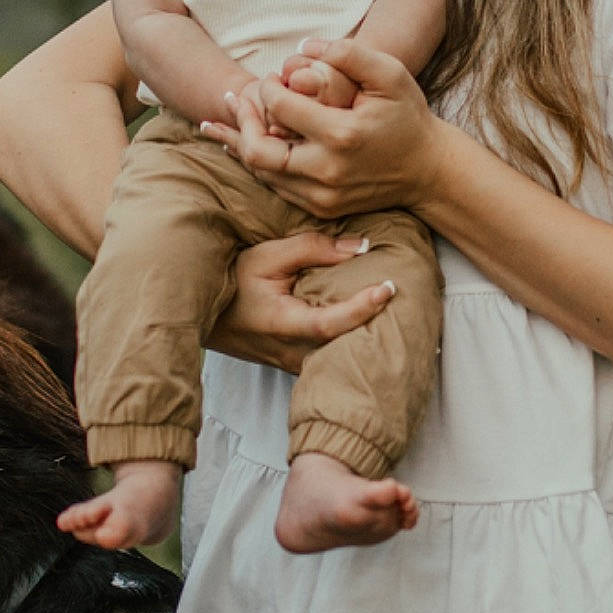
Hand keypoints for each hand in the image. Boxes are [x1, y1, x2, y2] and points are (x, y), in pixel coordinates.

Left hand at [201, 37, 446, 219]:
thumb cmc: (408, 116)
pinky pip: (276, 186)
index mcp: (341, 135)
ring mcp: (322, 195)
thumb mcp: (390, 74)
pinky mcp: (320, 208)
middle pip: (257, 150)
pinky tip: (244, 142)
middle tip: (239, 100)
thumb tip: (304, 44)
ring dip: (243, 142)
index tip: (273, 78)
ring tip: (232, 117)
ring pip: (261, 172)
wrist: (429, 171)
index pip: (280, 107)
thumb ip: (349, 52)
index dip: (267, 88)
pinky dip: (259, 163)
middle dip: (241, 122)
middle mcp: (327, 170)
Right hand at [207, 229, 397, 374]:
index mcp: (282, 323)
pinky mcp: (298, 365)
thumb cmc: (233, 282)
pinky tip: (372, 326)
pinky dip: (353, 343)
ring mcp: (295, 364)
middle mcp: (291, 352)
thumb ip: (312, 248)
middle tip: (407, 301)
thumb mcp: (266, 255)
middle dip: (378, 328)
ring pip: (341, 359)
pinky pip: (332, 360)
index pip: (329, 324)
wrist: (205, 312)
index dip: (361, 308)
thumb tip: (359, 247)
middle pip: (344, 349)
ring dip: (368, 338)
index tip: (388, 288)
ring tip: (397, 313)